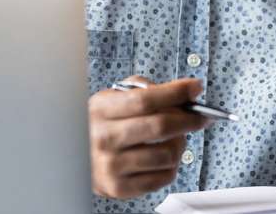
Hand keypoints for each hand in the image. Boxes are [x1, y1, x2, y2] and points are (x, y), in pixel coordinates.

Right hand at [88, 76, 210, 199]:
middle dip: (189, 118)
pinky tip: (166, 157)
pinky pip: (163, 177)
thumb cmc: (101, 124)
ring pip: (167, 154)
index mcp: (100, 110)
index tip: (195, 87)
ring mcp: (110, 165)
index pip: (145, 99)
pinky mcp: (119, 188)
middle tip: (201, 115)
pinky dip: (172, 165)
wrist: (74, 158)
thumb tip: (181, 93)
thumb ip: (141, 89)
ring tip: (177, 138)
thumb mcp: (110, 99)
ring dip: (181, 144)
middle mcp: (103, 138)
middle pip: (160, 126)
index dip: (175, 92)